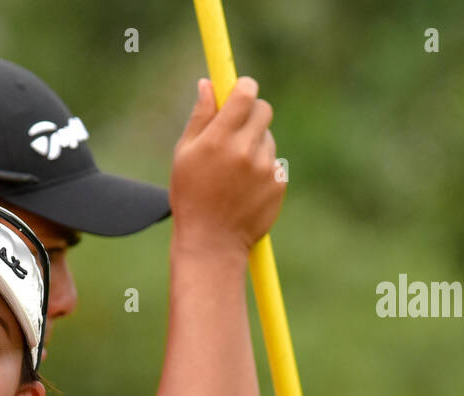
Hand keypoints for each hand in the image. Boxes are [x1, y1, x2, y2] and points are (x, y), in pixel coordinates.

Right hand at [170, 76, 286, 256]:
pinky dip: (262, 169)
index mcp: (218, 139)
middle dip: (252, 113)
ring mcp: (265, 167)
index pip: (245, 93)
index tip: (239, 90)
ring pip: (268, 138)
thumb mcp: (185, 155)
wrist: (212, 243)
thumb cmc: (191, 198)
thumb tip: (207, 84)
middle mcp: (245, 150)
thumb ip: (200, 117)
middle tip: (237, 128)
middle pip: (263, 109)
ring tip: (234, 172)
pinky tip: (245, 188)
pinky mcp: (278, 183)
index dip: (243, 87)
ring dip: (255, 145)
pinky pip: (274, 162)